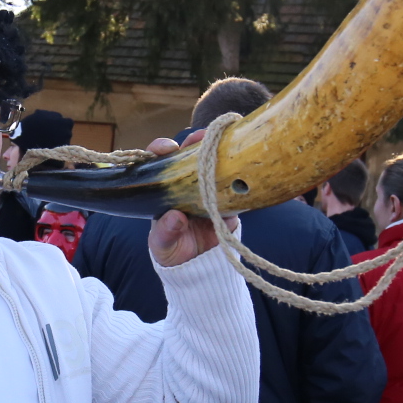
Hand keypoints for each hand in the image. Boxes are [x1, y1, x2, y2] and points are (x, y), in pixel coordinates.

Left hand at [145, 133, 237, 267]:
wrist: (199, 266)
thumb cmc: (172, 250)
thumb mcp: (163, 245)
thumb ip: (165, 233)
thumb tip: (176, 217)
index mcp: (165, 190)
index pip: (160, 163)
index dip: (161, 150)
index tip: (167, 148)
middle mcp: (185, 184)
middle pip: (188, 156)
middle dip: (194, 142)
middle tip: (200, 135)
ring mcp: (207, 189)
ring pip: (212, 164)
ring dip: (218, 150)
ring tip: (223, 139)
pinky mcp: (227, 200)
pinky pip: (232, 183)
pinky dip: (237, 172)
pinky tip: (242, 160)